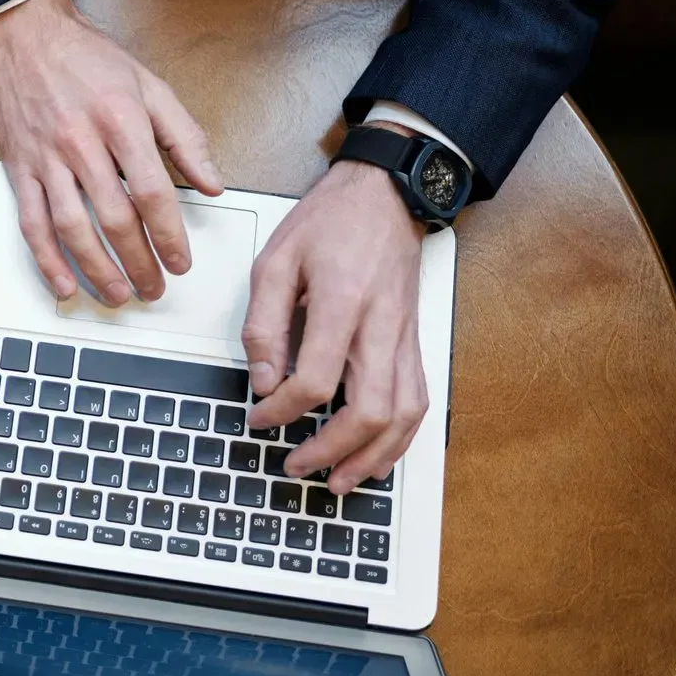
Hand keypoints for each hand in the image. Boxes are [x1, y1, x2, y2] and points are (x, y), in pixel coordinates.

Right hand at [0, 0, 222, 304]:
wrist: (25, 35)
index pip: (151, 191)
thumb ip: (185, 137)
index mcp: (121, 119)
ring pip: (71, 228)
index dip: (169, 234)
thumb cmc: (87, 58)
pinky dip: (46, 260)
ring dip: (97, 270)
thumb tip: (212, 183)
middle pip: (113, 218)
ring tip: (118, 294)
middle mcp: (81, 142)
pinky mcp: (19, 168)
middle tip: (155, 288)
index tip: (181, 261)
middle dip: (139, 262)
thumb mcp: (150, 85)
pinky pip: (31, 223)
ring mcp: (46, 158)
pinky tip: (63, 284)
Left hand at [241, 138, 427, 494]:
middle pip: (372, 410)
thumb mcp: (276, 259)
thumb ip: (264, 322)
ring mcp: (405, 338)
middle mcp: (383, 327)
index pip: (318, 379)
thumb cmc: (331, 222)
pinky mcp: (414, 343)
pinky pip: (417, 402)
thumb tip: (262, 379)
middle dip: (333, 450)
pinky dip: (399, 439)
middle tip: (296, 466)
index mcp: (344, 303)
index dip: (283, 409)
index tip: (258, 416)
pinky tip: (375, 457)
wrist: (386, 194)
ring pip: (405, 415)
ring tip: (339, 481)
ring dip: (372, 457)